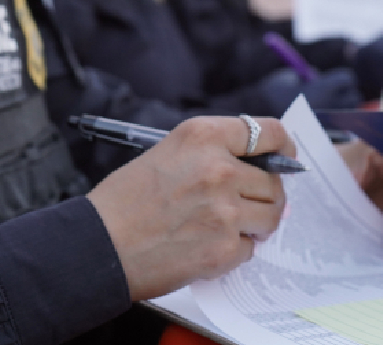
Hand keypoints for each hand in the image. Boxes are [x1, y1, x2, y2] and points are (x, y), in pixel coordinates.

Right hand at [87, 116, 292, 300]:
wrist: (98, 246)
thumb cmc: (125, 201)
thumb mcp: (167, 153)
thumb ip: (213, 155)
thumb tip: (260, 170)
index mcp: (202, 137)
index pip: (268, 132)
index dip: (283, 146)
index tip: (284, 157)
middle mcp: (219, 169)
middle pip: (274, 182)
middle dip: (263, 195)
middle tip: (241, 205)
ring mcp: (224, 211)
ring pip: (271, 216)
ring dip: (255, 223)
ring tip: (223, 226)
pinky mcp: (223, 248)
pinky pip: (250, 248)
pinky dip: (233, 250)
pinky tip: (204, 244)